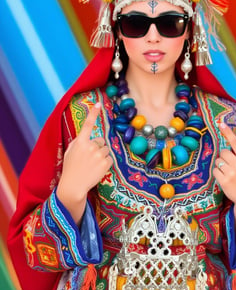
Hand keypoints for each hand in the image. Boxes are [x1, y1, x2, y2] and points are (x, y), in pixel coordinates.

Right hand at [57, 102, 112, 223]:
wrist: (74, 185)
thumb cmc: (71, 168)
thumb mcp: (70, 152)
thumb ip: (79, 142)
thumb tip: (88, 136)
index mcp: (80, 142)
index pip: (87, 125)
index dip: (93, 113)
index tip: (98, 103)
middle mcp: (90, 146)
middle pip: (101, 141)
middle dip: (97, 147)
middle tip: (89, 159)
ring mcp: (98, 155)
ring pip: (106, 150)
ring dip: (102, 155)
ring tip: (92, 165)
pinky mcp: (106, 163)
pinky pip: (110, 158)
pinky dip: (106, 163)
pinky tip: (97, 169)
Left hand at [213, 123, 235, 235]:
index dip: (228, 132)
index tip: (220, 124)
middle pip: (223, 152)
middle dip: (224, 157)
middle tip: (229, 165)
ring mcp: (231, 173)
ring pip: (218, 161)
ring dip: (220, 166)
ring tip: (227, 173)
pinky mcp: (224, 180)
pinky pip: (214, 171)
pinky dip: (217, 173)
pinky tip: (224, 178)